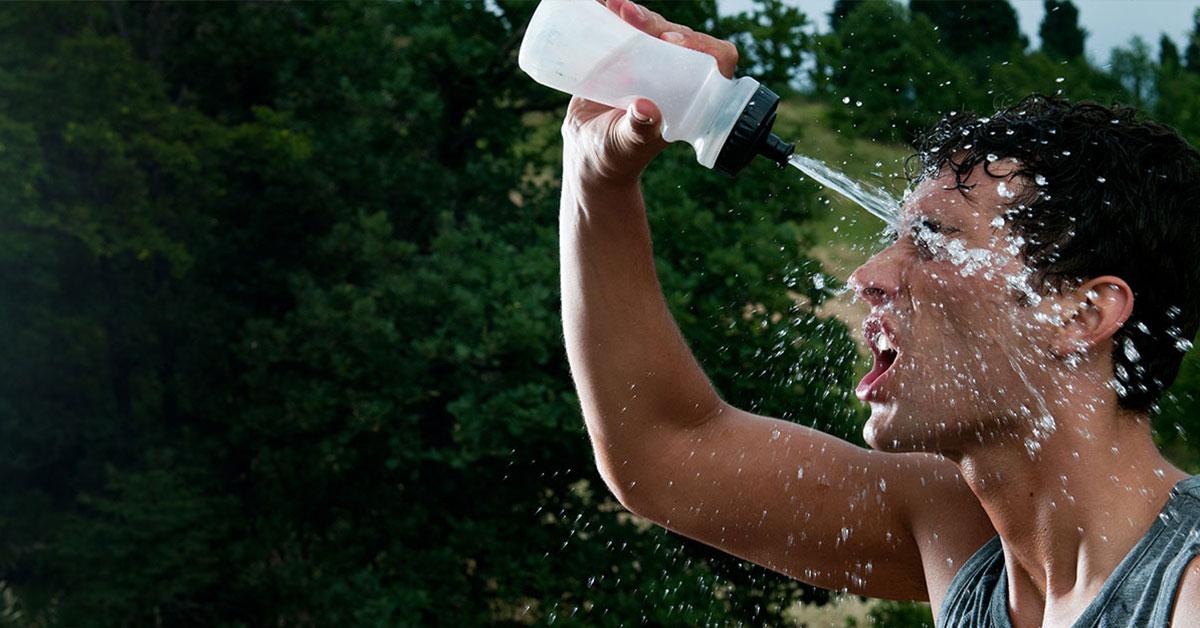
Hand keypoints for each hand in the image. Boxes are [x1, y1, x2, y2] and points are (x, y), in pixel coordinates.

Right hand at [562, 0, 739, 186]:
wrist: (590, 153)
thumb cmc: (617, 156)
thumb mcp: (627, 144)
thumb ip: (638, 130)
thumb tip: (646, 109)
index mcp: (691, 96)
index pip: (715, 61)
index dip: (702, 45)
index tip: (672, 41)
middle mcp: (676, 76)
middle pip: (679, 37)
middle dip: (655, 23)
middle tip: (629, 15)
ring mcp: (651, 63)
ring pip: (653, 28)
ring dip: (636, 13)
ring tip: (613, 4)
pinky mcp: (627, 56)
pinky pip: (627, 29)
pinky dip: (615, 14)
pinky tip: (602, 3)